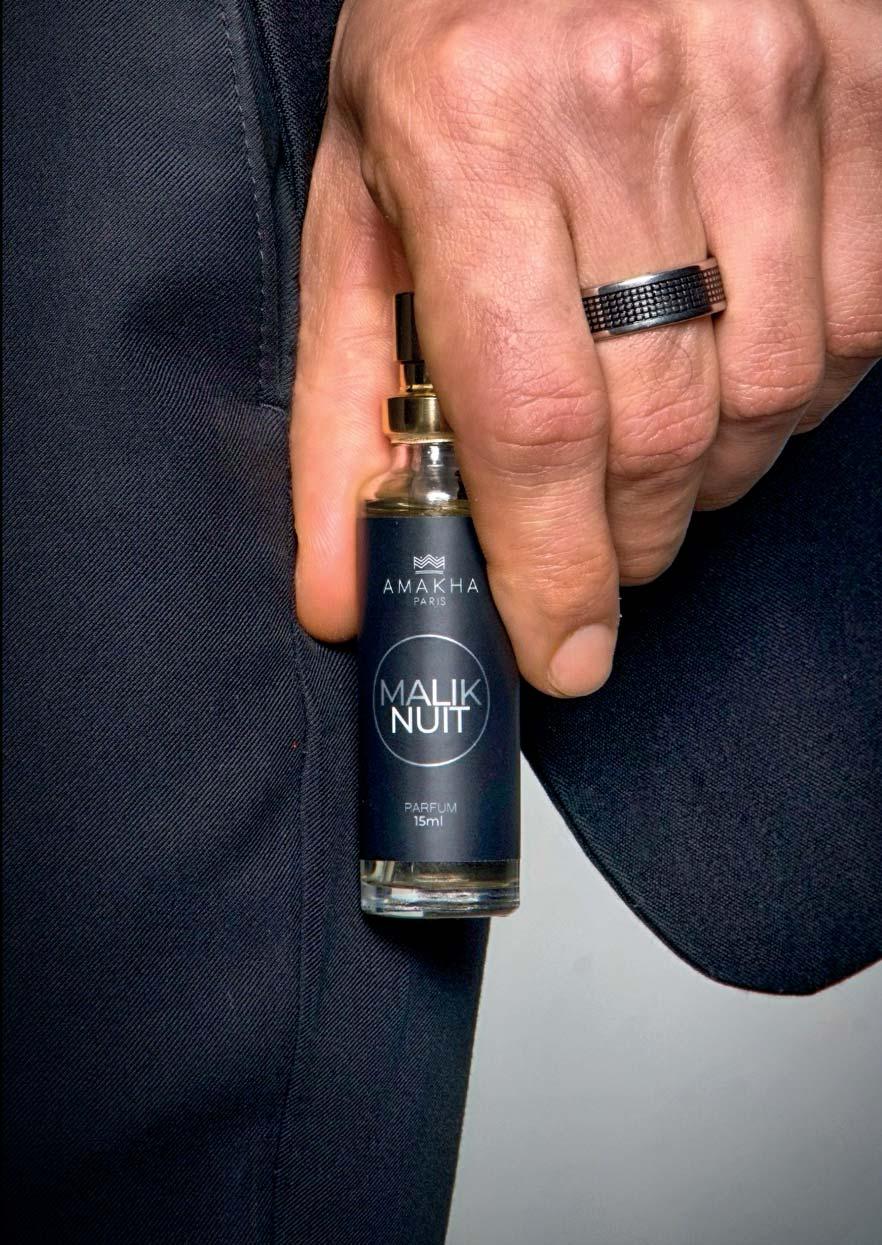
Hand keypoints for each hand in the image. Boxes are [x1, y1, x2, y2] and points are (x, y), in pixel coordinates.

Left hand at [291, 0, 881, 695]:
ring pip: (773, 394)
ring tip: (655, 439)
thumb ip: (345, 412)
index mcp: (470, 129)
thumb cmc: (451, 55)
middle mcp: (628, 101)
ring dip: (710, 467)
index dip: (555, 571)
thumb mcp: (360, 214)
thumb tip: (342, 593)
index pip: (533, 422)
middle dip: (627, 536)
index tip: (566, 649)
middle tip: (596, 545)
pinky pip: (857, 325)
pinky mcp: (863, 90)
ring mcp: (768, 85)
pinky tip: (732, 358)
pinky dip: (792, 389)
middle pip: (661, 429)